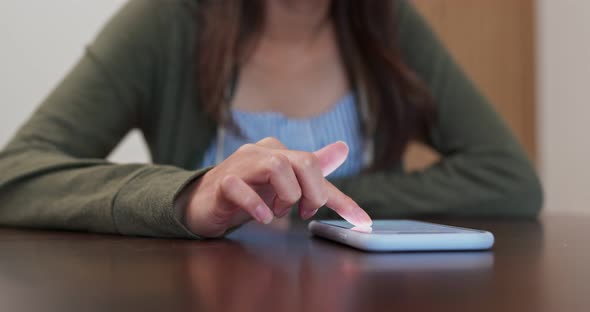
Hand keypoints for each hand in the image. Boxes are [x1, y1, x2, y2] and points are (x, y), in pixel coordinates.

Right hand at [180, 137, 371, 236]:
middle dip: (313, 192)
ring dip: (285, 196)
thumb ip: (313, 171)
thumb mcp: (284, 183)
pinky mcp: (222, 182)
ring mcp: (240, 165)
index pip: (317, 168)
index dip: (340, 198)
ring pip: (276, 167)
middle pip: (302, 161)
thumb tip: (342, 148)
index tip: (362, 221)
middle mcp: (261, 152)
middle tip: (304, 211)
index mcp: (279, 151)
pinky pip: (241, 187)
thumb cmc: (246, 191)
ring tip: (278, 212)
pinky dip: (256, 205)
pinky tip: (263, 218)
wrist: (203, 201)